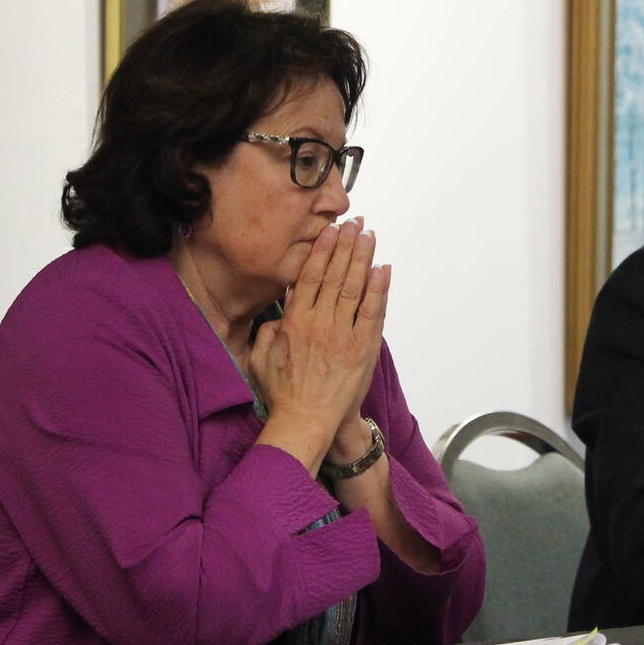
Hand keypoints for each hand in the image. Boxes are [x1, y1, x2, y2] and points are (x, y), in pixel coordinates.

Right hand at [244, 217, 389, 471]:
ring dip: (363, 259)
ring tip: (369, 236)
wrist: (307, 420)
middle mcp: (320, 323)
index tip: (329, 231)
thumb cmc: (284, 393)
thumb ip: (267, 329)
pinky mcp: (362, 347)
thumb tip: (280, 305)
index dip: (322, 250)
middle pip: (336, 274)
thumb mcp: (260, 358)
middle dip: (346, 245)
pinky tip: (383, 269)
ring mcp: (343, 334)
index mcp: (295, 322)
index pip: (310, 276)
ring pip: (355, 287)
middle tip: (354, 223)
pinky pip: (373, 312)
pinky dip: (379, 289)